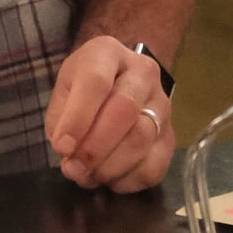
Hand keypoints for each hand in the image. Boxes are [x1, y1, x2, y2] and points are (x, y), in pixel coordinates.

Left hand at [44, 35, 176, 191]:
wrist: (117, 82)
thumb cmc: (83, 87)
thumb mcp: (64, 91)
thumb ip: (61, 121)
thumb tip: (70, 155)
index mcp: (108, 52)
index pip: (96, 82)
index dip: (78, 118)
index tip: (62, 147)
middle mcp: (142, 72)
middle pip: (125, 109)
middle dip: (95, 146)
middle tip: (73, 168)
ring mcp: (162, 104)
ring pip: (141, 138)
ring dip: (109, 166)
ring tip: (87, 174)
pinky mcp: (171, 136)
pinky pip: (155, 165)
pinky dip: (128, 180)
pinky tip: (110, 179)